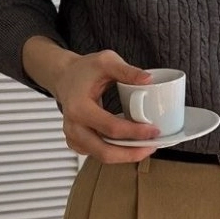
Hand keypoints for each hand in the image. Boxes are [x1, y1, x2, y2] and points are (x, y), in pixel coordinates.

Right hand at [23, 38, 160, 162]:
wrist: (65, 76)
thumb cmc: (85, 69)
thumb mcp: (106, 61)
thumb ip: (127, 70)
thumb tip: (148, 80)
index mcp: (79, 108)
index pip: (111, 128)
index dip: (135, 132)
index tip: (154, 130)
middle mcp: (73, 126)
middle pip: (105, 152)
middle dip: (132, 153)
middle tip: (152, 146)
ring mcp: (73, 137)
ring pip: (101, 157)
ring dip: (125, 156)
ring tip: (145, 147)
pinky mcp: (76, 142)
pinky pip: (98, 154)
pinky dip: (116, 153)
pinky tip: (130, 145)